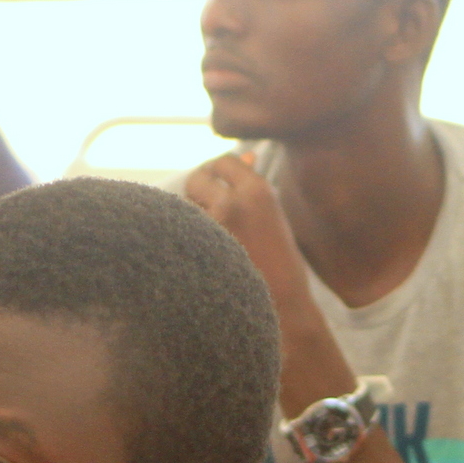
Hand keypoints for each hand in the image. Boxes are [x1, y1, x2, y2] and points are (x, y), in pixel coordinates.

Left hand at [182, 153, 317, 321]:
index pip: (223, 161)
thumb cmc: (281, 263)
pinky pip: (182, 230)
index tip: (219, 185)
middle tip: (212, 212)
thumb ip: (254, 186)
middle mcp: (233, 202)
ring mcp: (213, 225)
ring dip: (193, 216)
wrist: (281, 308)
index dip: (218, 172)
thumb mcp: (274, 216)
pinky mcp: (196, 247)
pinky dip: (187, 238)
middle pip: (197, 178)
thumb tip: (247, 154)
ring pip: (186, 206)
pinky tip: (204, 255)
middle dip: (199, 191)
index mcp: (258, 191)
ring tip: (214, 239)